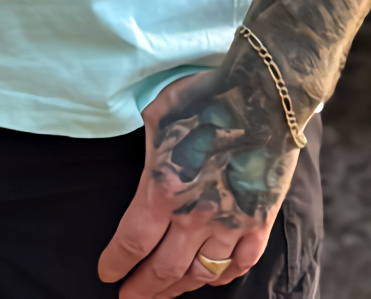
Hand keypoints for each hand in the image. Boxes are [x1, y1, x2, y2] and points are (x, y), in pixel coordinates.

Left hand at [99, 70, 298, 296]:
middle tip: (128, 297)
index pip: (132, 242)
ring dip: (178, 288)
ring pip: (200, 274)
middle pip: (163, 269)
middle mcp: (195, 216)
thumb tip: (143, 155)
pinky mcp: (260, 222)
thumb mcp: (158, 112)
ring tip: (164, 293)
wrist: (264, 94)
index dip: (116, 263)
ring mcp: (231, 224)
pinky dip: (222, 278)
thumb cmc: (207, 95)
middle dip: (142, 288)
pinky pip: (239, 265)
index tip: (106, 273)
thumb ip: (147, 143)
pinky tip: (210, 278)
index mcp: (163, 189)